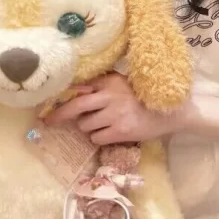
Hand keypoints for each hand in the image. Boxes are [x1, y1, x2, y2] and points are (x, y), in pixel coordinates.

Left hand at [45, 73, 187, 145]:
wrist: (169, 111)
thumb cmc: (142, 97)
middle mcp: (110, 94)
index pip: (80, 87)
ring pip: (85, 125)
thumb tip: (73, 93)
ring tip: (102, 125)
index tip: (50, 103)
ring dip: (88, 128)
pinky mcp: (120, 131)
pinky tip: (110, 133)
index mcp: (110, 80)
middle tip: (49, 122)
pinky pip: (96, 138)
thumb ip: (101, 86)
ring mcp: (114, 113)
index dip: (64, 96)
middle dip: (59, 115)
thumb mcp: (122, 84)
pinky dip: (99, 138)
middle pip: (76, 106)